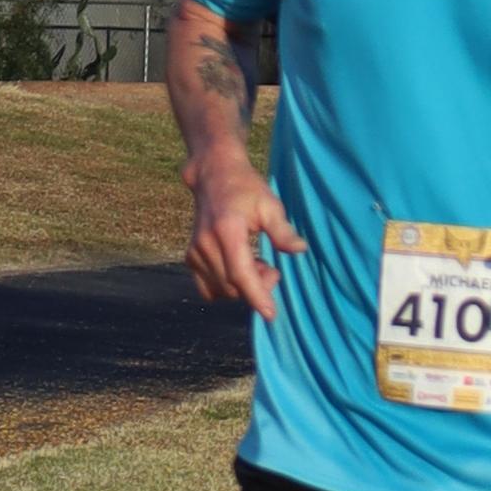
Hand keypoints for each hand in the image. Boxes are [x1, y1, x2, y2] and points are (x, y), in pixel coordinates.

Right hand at [183, 142, 306, 319]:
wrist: (214, 176)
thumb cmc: (246, 188)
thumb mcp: (270, 205)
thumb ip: (282, 230)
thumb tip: (300, 250)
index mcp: (227, 230)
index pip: (240, 274)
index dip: (256, 296)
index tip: (270, 314)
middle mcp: (206, 244)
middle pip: (232, 286)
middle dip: (257, 288)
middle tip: (273, 271)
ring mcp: (195, 252)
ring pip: (221, 290)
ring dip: (243, 288)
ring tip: (257, 264)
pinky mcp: (190, 257)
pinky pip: (208, 288)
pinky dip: (226, 288)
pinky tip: (240, 269)